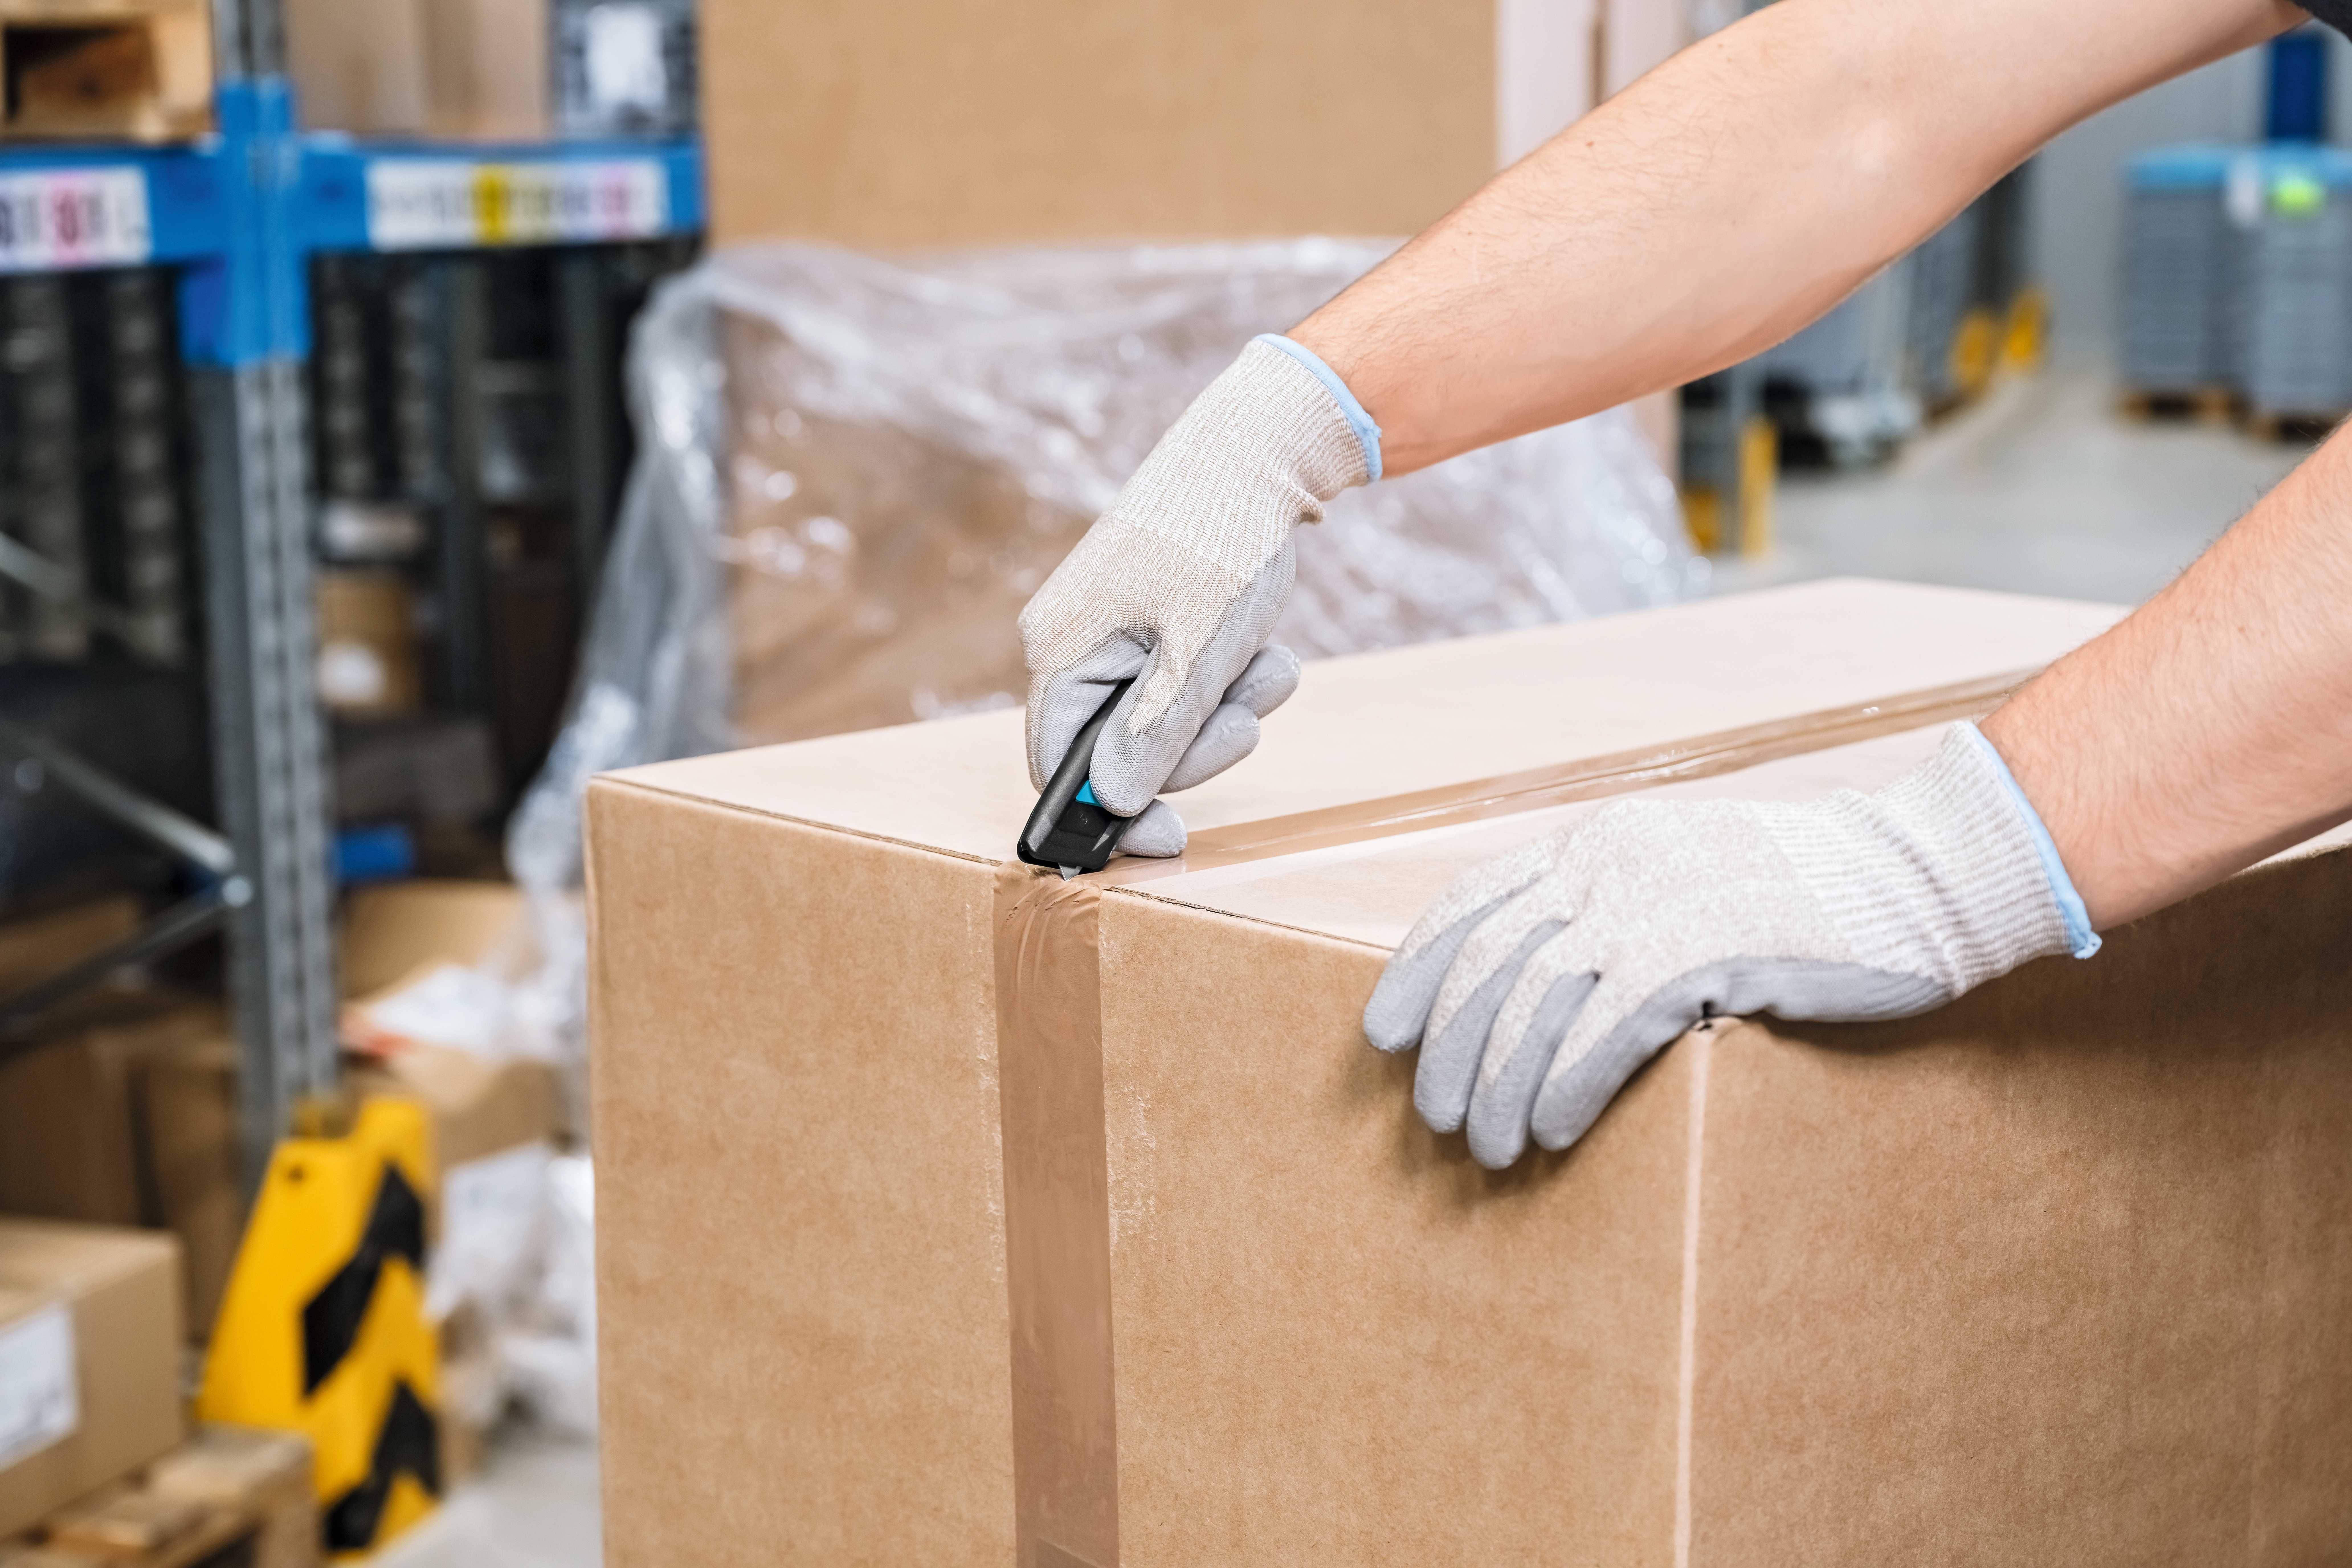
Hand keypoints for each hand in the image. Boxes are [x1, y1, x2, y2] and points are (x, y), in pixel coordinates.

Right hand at [1019, 335, 1380, 855]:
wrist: (1263, 449)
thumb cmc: (1223, 541)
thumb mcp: (1198, 652)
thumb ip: (1155, 734)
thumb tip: (1114, 805)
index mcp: (1060, 650)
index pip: (1060, 767)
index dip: (1112, 816)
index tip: (1171, 840)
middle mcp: (1074, 644)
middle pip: (1121, 751)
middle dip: (1194, 745)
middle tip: (1245, 716)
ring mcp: (1115, 633)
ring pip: (1167, 721)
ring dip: (1225, 709)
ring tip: (1266, 665)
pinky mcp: (1156, 623)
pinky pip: (1189, 685)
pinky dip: (1232, 678)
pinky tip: (1263, 647)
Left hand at [1362, 724, 2099, 1167]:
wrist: (1922, 873)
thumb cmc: (1809, 892)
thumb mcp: (1688, 877)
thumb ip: (1617, 912)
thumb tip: (1544, 984)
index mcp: (1601, 842)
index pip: (1474, 903)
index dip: (1418, 970)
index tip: (1384, 1032)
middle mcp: (1613, 863)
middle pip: (1492, 964)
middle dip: (1451, 1050)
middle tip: (1437, 1118)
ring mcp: (1657, 903)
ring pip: (1536, 1004)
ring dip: (1502, 1086)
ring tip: (1492, 1146)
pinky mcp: (1705, 951)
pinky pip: (1606, 1028)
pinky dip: (1568, 1084)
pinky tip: (1556, 1127)